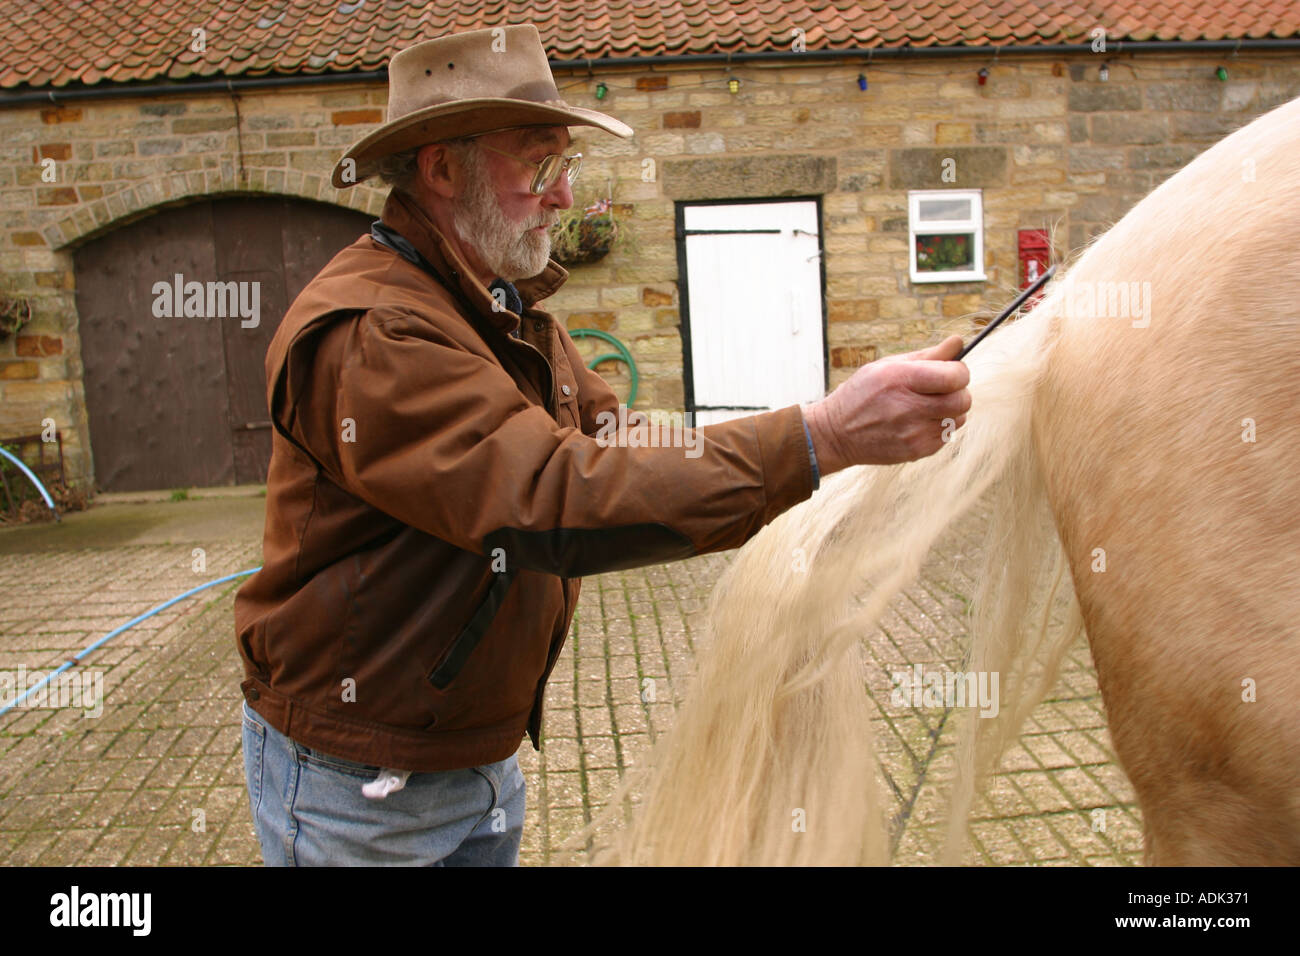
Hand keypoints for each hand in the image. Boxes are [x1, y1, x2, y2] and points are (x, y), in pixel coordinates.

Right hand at [802, 335, 970, 473]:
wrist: (836, 433)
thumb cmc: (863, 393)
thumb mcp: (887, 365)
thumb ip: (927, 355)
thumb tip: (958, 341)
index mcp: (901, 379)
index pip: (956, 376)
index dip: (959, 372)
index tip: (950, 372)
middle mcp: (909, 407)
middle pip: (962, 400)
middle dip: (958, 392)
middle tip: (942, 391)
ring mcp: (913, 432)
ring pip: (958, 419)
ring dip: (949, 411)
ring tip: (926, 407)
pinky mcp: (915, 451)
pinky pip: (945, 436)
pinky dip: (938, 428)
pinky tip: (918, 423)